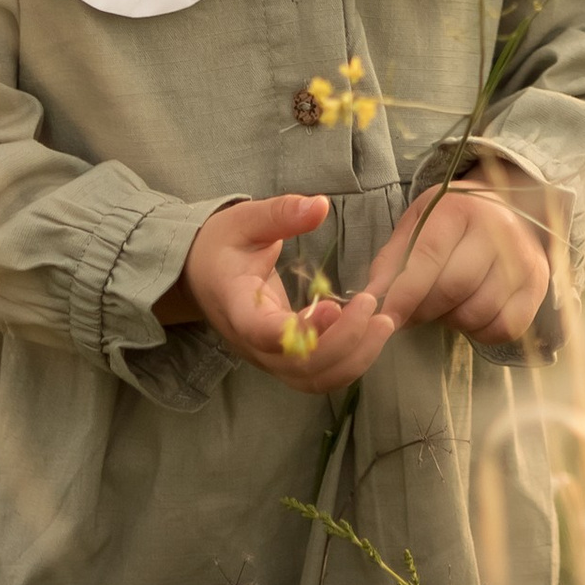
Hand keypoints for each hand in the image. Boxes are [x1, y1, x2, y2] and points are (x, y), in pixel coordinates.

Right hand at [170, 194, 396, 391]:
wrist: (200, 274)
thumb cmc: (222, 245)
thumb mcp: (246, 220)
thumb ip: (280, 214)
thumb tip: (320, 206)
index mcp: (236, 307)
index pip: (264, 334)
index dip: (300, 331)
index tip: (332, 308)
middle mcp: (251, 343)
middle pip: (299, 366)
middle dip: (344, 343)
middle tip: (376, 310)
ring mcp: (268, 357)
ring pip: (313, 379)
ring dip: (353, 359)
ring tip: (384, 324)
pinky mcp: (283, 360)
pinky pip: (317, 375)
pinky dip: (348, 362)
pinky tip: (370, 335)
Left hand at [360, 174, 552, 345]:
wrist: (510, 212)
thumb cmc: (455, 222)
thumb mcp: (418, 224)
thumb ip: (392, 259)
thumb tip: (371, 297)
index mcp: (461, 207)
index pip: (429, 255)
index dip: (404, 292)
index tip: (384, 317)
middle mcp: (498, 229)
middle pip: (454, 287)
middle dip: (424, 309)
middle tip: (412, 313)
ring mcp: (523, 258)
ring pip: (478, 310)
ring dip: (452, 319)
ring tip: (444, 305)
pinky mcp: (537, 287)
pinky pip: (503, 327)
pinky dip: (479, 330)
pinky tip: (470, 312)